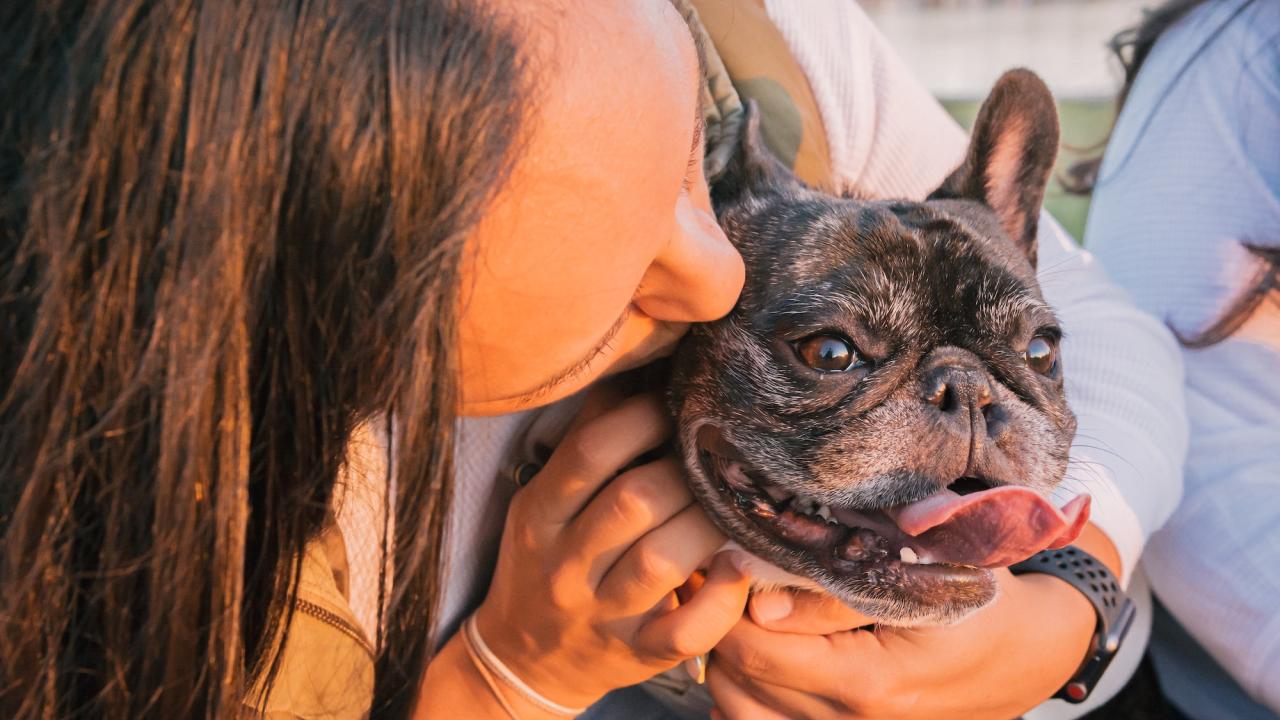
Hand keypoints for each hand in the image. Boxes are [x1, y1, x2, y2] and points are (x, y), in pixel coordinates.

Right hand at [473, 384, 751, 709]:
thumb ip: (588, 441)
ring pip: (663, 561)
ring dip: (708, 524)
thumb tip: (643, 366)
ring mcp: (601, 613)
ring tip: (734, 503)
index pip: (590, 451)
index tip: (678, 404)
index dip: (643, 417)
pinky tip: (737, 568)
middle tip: (718, 455)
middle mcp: (565, 563)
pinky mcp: (636, 654)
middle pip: (633, 501)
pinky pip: (685, 631)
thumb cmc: (547, 559)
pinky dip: (721, 600)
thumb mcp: (545, 499)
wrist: (524, 657)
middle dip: (686, 471)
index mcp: (540, 512)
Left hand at [708, 568, 1096, 719]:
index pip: (753, 652)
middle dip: (721, 633)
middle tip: (727, 587)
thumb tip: (761, 605)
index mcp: (869, 685)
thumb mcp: (919, 577)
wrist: (1028, 652)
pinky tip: (765, 659)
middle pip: (738, 687)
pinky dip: (752, 697)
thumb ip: (836, 592)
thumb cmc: (975, 599)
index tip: (726, 565)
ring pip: (745, 715)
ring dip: (731, 668)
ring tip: (743, 620)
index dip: (726, 605)